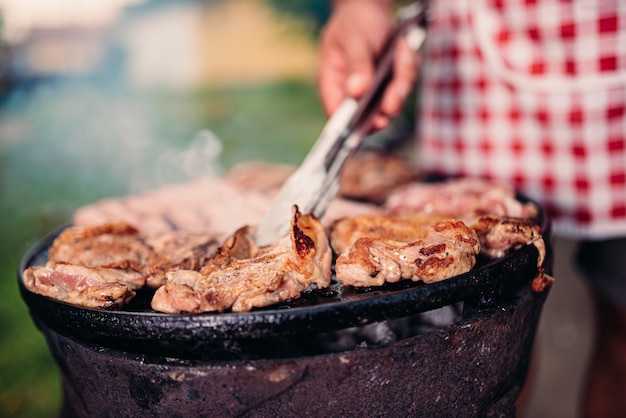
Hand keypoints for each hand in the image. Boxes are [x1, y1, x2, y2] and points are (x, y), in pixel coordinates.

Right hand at [317, 0, 419, 129]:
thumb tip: (356, 91)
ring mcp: (372, 89)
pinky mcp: (389, 82)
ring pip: (392, 100)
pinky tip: (404, 47)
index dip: (353, 124)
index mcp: (332, 82)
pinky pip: (405, 84)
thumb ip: (356, 64)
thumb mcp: (354, 39)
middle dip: (387, 105)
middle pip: (369, 114)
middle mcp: (352, 91)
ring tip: (403, 52)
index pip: (337, 113)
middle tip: (395, 97)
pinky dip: (408, 66)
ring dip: (402, 80)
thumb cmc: (354, 22)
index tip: (375, 123)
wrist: (370, 8)